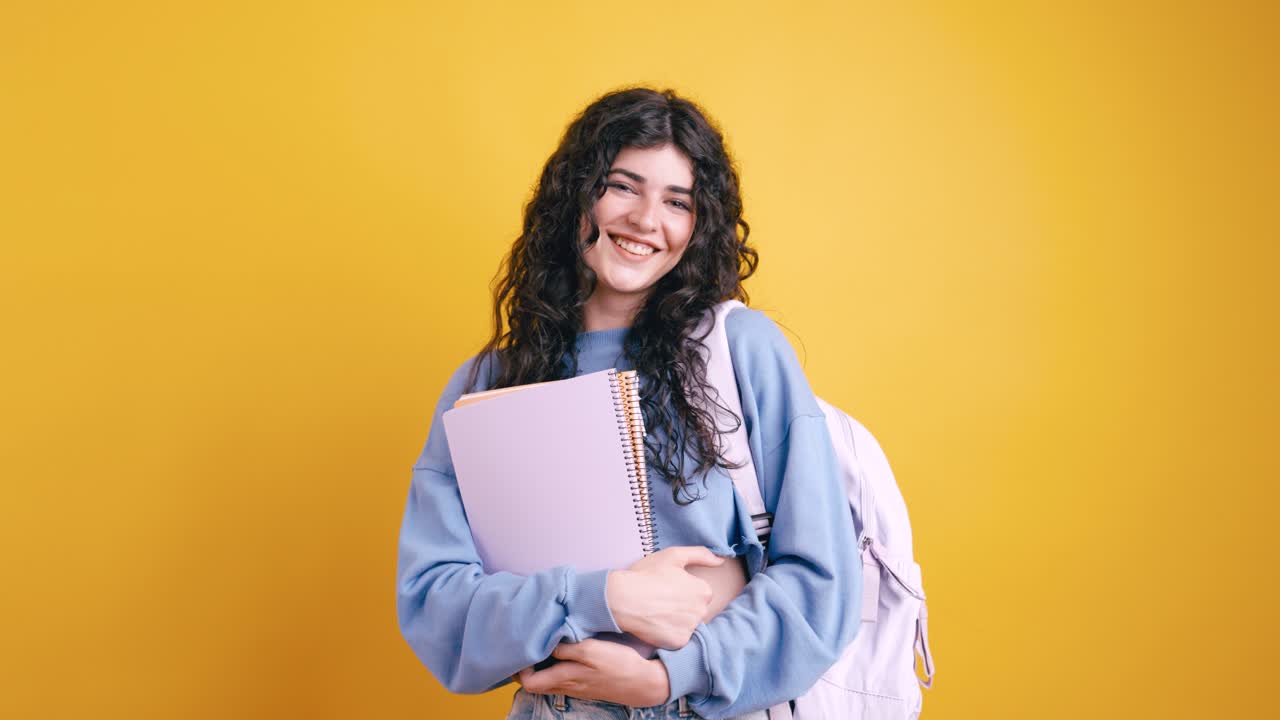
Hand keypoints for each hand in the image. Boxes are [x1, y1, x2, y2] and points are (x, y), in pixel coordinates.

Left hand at [515, 639, 669, 706]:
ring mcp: (575, 687)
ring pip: (547, 681)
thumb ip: (566, 648)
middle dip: (526, 666)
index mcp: (564, 678)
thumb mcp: (591, 650)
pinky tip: (561, 652)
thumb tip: (545, 643)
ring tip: (542, 644)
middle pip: (534, 683)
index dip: (519, 667)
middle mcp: (566, 686)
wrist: (643, 682)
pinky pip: (560, 678)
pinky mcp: (584, 684)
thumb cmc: (618, 664)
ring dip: (540, 666)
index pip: (528, 682)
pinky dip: (554, 667)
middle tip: (528, 644)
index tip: (524, 647)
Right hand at [607, 546, 724, 648]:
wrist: (622, 599)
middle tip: (661, 600)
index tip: (668, 588)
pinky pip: (678, 639)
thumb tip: (721, 561)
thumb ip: (701, 555)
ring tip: (657, 612)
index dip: (684, 591)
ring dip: (676, 621)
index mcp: (704, 591)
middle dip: (683, 607)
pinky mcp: (678, 643)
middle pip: (696, 611)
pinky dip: (668, 634)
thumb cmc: (646, 575)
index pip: (701, 594)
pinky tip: (656, 624)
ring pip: (687, 626)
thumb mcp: (673, 555)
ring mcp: (690, 629)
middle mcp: (702, 611)